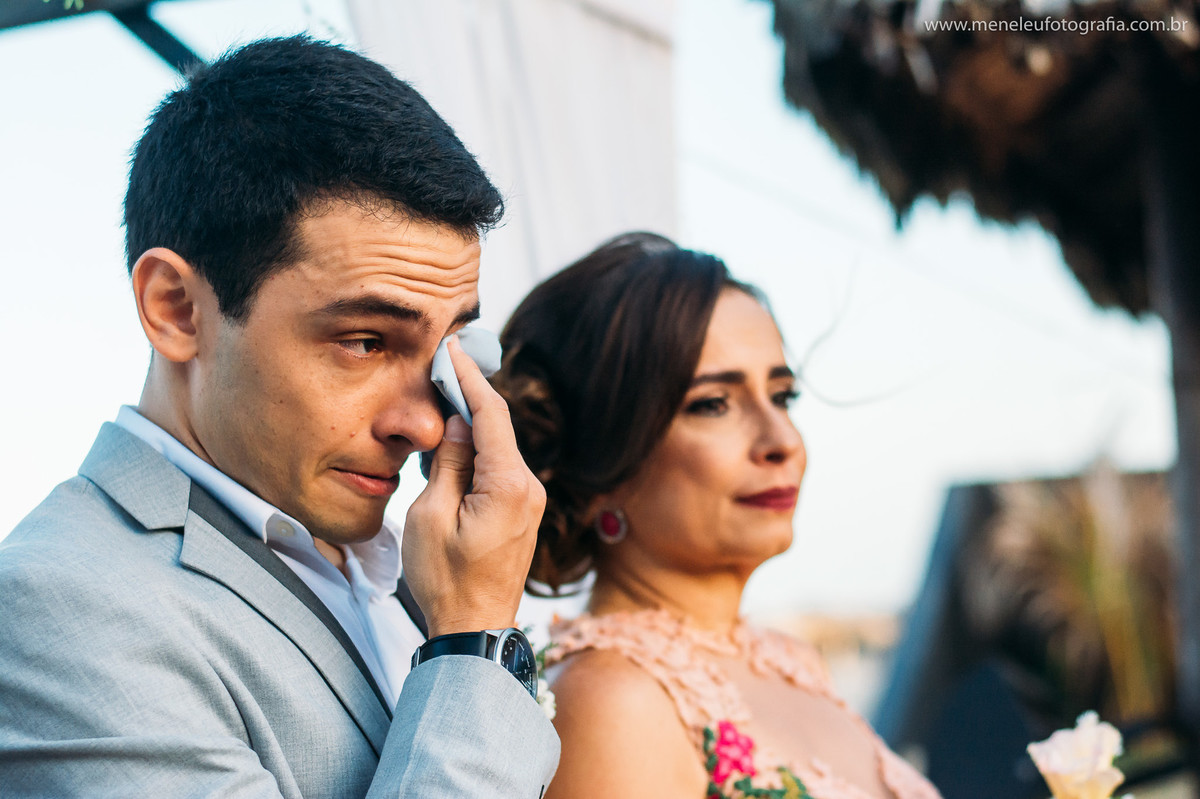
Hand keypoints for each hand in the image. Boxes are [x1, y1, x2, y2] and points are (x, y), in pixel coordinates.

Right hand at [402, 336, 545, 637]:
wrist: (474, 629)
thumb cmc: (446, 580)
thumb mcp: (430, 516)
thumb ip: (448, 462)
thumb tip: (459, 423)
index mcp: (508, 486)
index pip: (491, 414)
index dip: (469, 378)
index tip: (451, 349)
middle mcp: (529, 488)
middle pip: (499, 426)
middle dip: (471, 393)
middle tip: (443, 363)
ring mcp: (530, 501)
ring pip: (500, 446)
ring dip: (474, 421)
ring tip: (444, 393)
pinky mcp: (523, 512)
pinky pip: (501, 467)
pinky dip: (480, 448)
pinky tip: (457, 437)